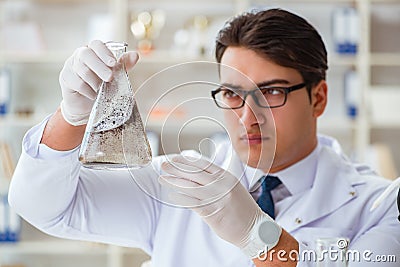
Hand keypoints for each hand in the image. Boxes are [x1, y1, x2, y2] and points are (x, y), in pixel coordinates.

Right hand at [59, 40, 138, 125]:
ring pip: (81, 70)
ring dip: (94, 81)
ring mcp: (71, 66)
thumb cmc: (101, 87)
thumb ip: (123, 65)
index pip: (96, 45)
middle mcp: (80, 55)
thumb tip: (135, 55)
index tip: (113, 63)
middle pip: (86, 55)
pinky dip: (88, 91)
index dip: (104, 53)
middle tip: (109, 78)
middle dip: (99, 67)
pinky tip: (93, 95)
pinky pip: (76, 83)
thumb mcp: (115, 75)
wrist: (87, 105)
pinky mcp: (65, 78)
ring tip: (101, 90)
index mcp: (94, 51)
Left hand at [159, 155, 279, 257]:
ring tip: (162, 179)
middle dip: (176, 168)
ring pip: (190, 187)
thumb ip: (217, 180)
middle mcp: (221, 185)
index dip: (187, 160)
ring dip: (174, 182)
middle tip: (163, 165)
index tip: (176, 158)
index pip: (203, 164)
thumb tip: (196, 174)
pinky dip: (181, 198)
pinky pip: (192, 203)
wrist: (254, 228)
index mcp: (226, 176)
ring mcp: (216, 198)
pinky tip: (172, 195)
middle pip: (194, 173)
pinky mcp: (212, 212)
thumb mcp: (233, 187)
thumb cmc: (242, 208)